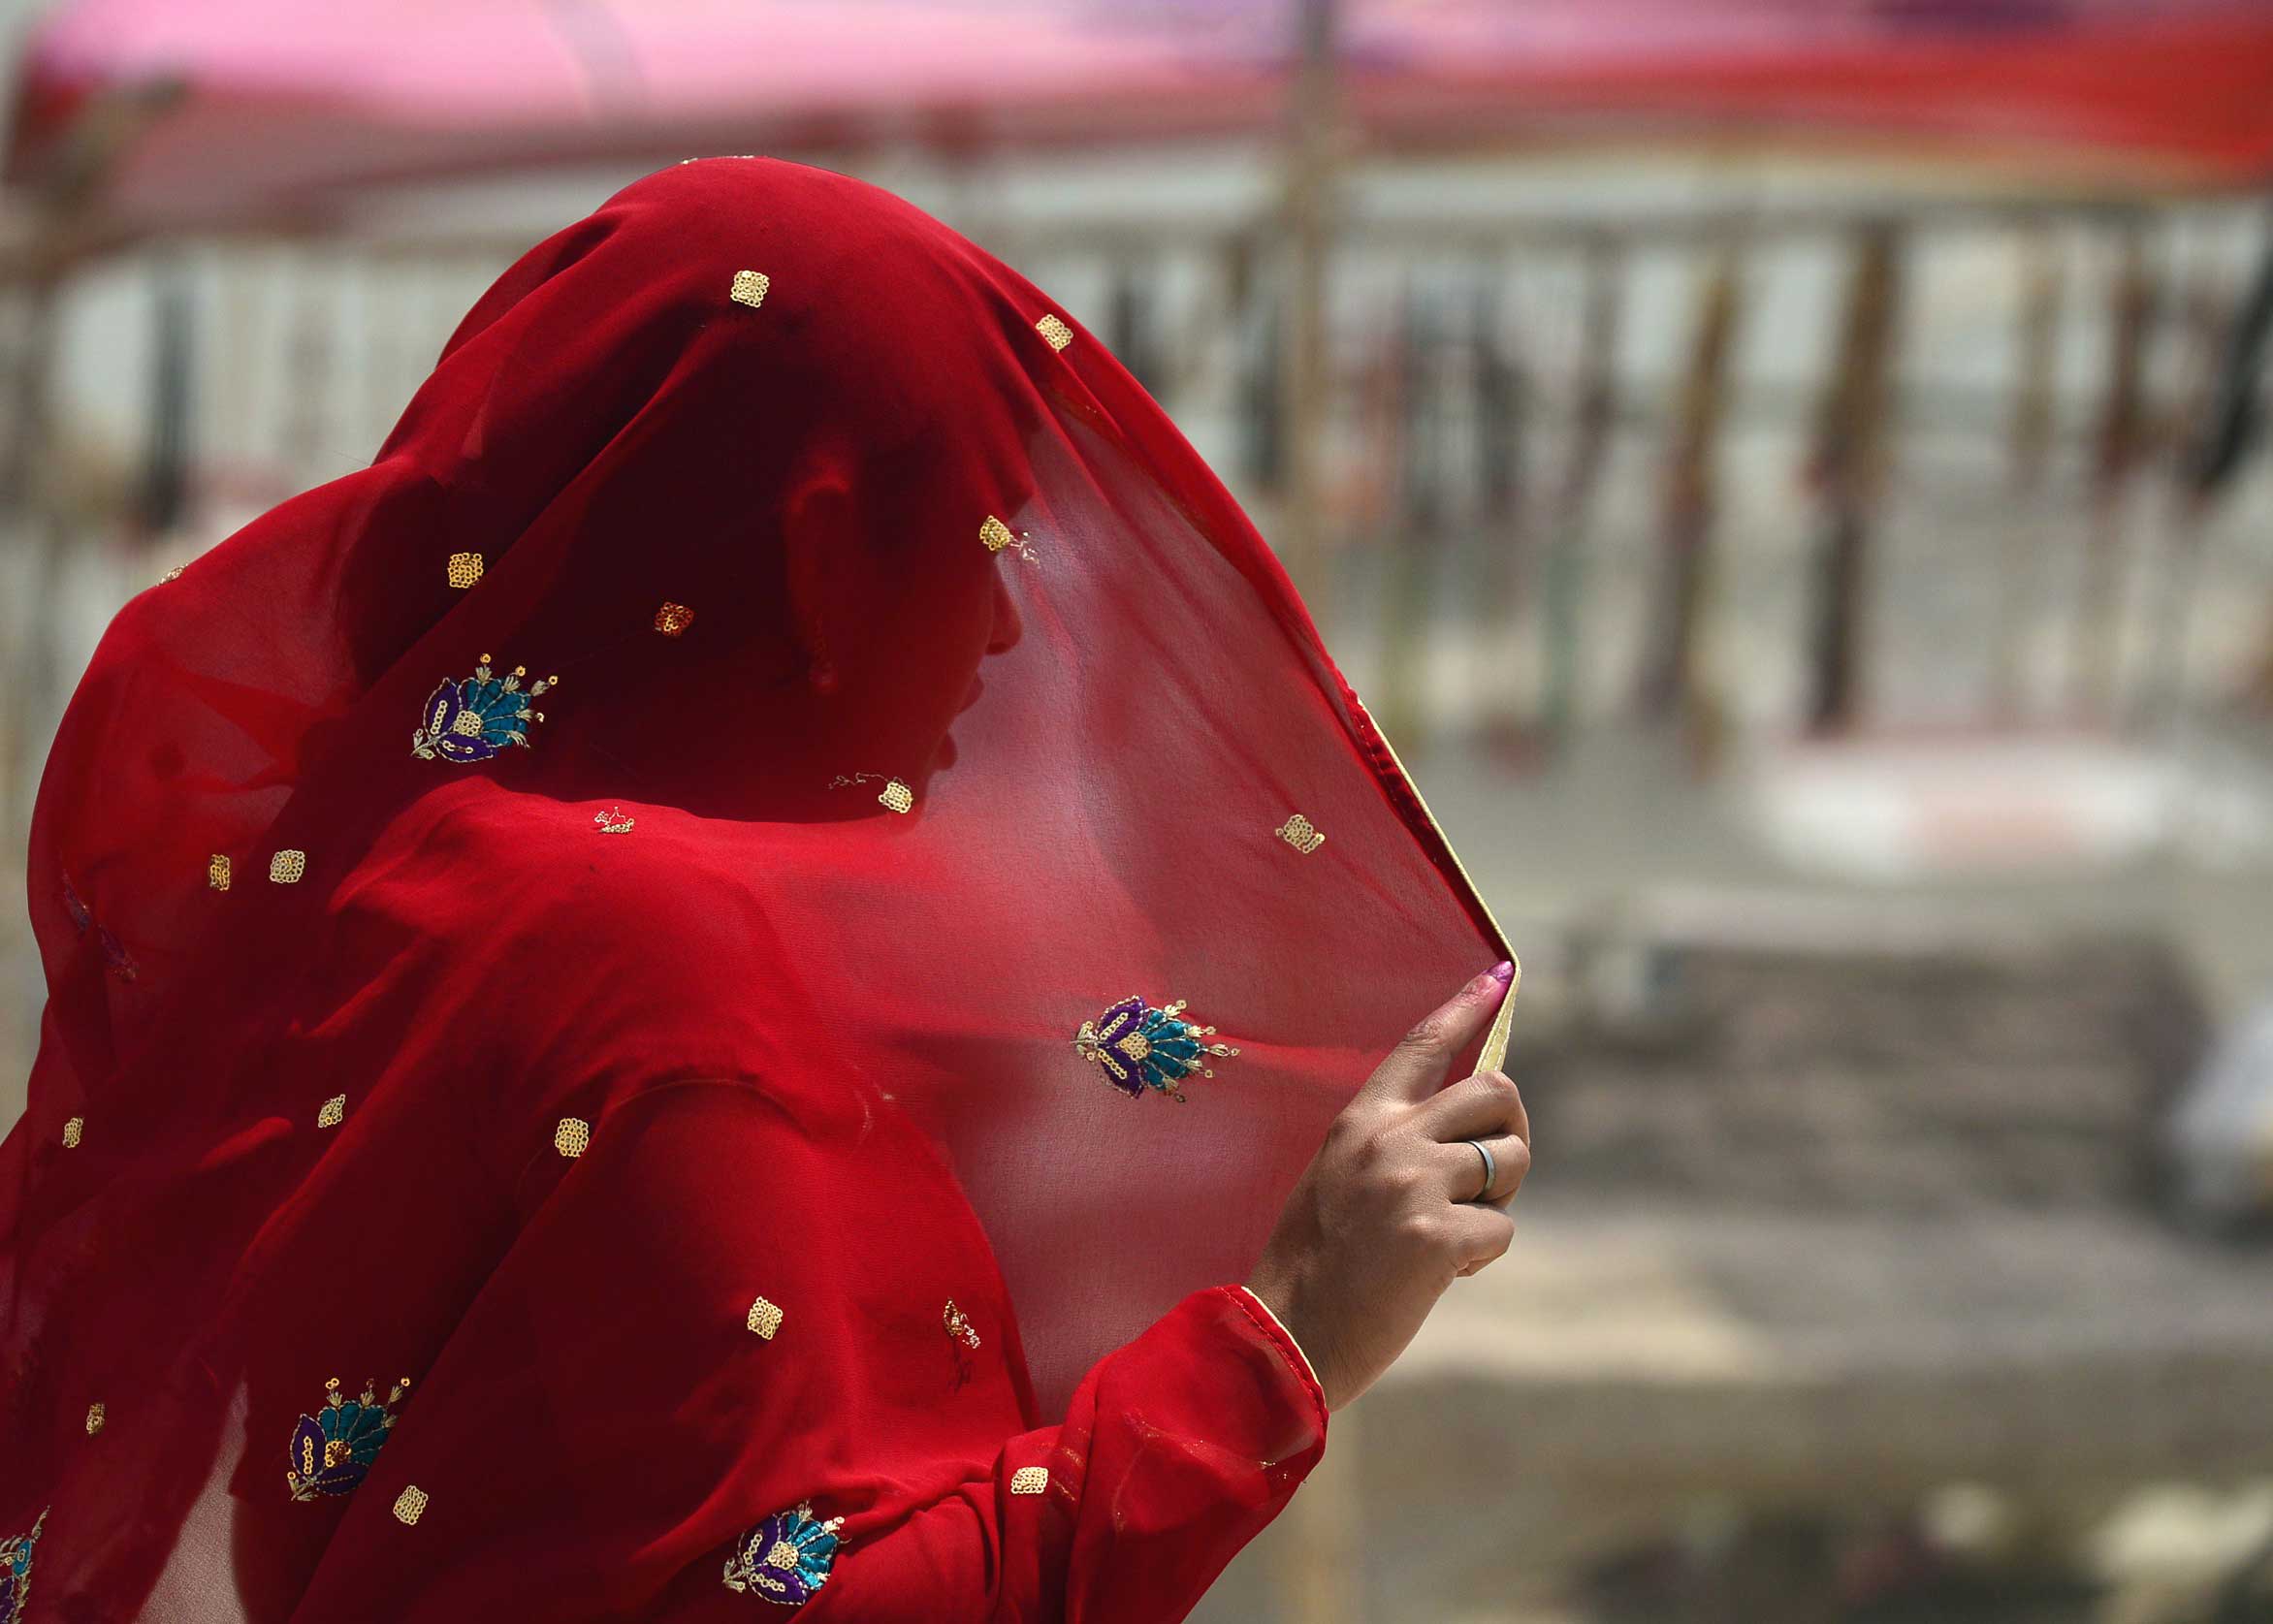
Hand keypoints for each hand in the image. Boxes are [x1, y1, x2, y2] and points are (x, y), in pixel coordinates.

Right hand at [1245, 962, 1526, 1411]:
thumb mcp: (1339, 1179)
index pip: (1422, 1045)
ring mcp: (1415, 1182)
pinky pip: (1502, 1227)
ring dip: (1500, 1198)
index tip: (1500, 975)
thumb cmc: (1313, 1264)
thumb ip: (1391, 1147)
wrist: (1287, 1335)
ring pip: (1510, 1159)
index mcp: (1360, 1120)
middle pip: (1495, 1091)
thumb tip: (1463, 1137)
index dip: (1466, 1006)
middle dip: (1512, 1127)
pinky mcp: (1438, 1233)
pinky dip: (1483, 1254)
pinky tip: (1441, 1274)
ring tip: (1455, 1233)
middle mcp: (1390, 1138)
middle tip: (1493, 1173)